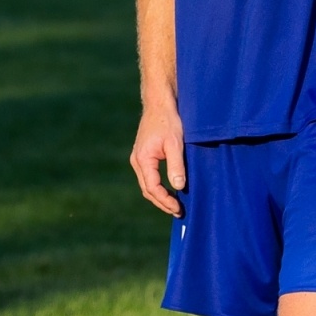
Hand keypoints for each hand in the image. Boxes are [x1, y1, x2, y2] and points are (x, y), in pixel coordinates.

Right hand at [130, 101, 185, 216]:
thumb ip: (176, 166)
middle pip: (147, 190)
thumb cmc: (168, 121)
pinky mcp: (143, 155)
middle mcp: (137, 161)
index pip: (153, 188)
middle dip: (162, 203)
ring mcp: (139, 158)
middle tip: (178, 211)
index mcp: (143, 160)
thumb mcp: (175, 144)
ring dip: (160, 196)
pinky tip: (169, 190)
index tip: (179, 208)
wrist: (159, 104)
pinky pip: (148, 177)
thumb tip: (178, 187)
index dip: (165, 201)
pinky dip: (158, 187)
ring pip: (147, 185)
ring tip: (174, 205)